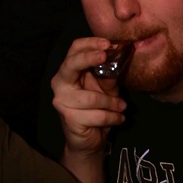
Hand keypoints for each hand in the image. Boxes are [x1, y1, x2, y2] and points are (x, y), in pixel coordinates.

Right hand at [51, 37, 125, 157]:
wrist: (88, 139)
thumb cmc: (97, 108)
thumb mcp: (106, 87)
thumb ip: (109, 71)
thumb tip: (119, 53)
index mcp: (69, 70)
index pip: (74, 49)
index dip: (89, 43)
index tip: (107, 43)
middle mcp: (60, 83)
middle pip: (71, 64)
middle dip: (88, 58)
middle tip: (105, 55)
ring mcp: (62, 101)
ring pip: (91, 97)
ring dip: (111, 102)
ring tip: (122, 106)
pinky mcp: (69, 118)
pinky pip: (97, 115)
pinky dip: (112, 117)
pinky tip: (119, 118)